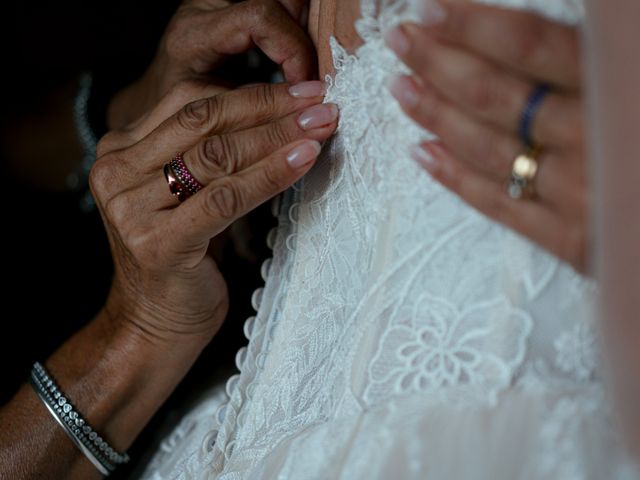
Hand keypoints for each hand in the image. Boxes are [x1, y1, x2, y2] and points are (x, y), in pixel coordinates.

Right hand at [93, 81, 336, 344]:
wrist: (154, 324)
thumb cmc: (182, 256)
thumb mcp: (187, 193)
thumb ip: (209, 151)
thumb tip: (279, 109)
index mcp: (120, 150)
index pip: (189, 98)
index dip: (251, 90)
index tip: (301, 89)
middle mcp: (115, 171)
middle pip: (204, 120)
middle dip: (271, 106)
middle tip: (321, 100)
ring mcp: (131, 209)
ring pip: (217, 155)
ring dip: (278, 135)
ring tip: (322, 125)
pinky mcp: (158, 244)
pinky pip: (226, 198)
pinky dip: (270, 175)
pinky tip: (304, 159)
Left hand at [109, 0, 315, 128]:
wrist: (157, 112)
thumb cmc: (178, 121)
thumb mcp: (214, 117)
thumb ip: (253, 104)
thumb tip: (306, 106)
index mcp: (194, 33)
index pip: (260, 17)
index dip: (293, 50)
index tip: (306, 89)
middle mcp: (208, 8)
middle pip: (281, 1)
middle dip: (306, 39)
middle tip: (315, 81)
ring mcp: (224, 6)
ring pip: (287, 2)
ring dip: (305, 36)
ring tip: (310, 75)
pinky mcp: (238, 13)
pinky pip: (282, 13)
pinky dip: (298, 38)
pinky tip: (302, 67)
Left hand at [386, 1, 586, 271]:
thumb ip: (611, 49)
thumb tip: (581, 17)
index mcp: (620, 90)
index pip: (529, 48)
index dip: (472, 27)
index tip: (429, 10)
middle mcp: (591, 141)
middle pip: (496, 96)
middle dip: (439, 64)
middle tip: (399, 41)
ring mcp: (578, 196)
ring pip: (488, 150)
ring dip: (436, 116)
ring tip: (401, 89)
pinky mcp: (573, 240)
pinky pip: (501, 207)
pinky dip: (457, 180)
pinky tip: (422, 154)